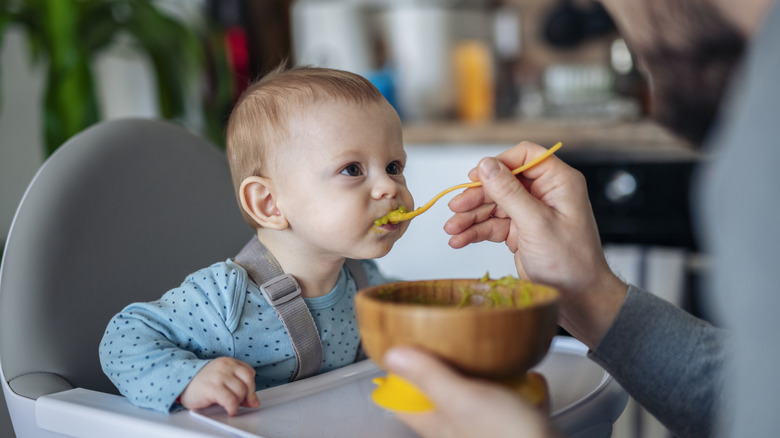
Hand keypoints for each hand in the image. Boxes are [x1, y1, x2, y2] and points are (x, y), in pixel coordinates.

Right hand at [179, 357, 259, 414]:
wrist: (181, 384)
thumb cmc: (202, 383)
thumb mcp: (223, 381)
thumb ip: (239, 387)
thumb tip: (254, 402)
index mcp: (229, 362)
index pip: (249, 373)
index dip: (250, 386)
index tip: (248, 396)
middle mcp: (225, 366)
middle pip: (248, 381)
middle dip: (247, 395)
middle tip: (240, 402)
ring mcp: (219, 376)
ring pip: (241, 391)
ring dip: (238, 402)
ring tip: (231, 405)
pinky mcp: (213, 387)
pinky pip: (231, 400)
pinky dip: (233, 408)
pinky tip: (230, 410)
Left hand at [384, 347, 559, 437]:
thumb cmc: (508, 437)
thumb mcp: (462, 399)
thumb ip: (428, 376)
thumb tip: (392, 355)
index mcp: (438, 422)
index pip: (403, 400)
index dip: (398, 375)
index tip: (402, 347)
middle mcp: (458, 427)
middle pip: (440, 394)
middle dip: (444, 367)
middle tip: (448, 342)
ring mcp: (486, 429)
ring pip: (476, 397)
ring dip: (484, 375)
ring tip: (491, 355)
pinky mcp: (514, 429)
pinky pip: (513, 403)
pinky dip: (521, 388)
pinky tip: (529, 378)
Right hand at [444, 141, 626, 347]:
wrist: (578, 298)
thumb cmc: (570, 262)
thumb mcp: (536, 224)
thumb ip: (509, 193)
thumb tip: (486, 165)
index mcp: (558, 183)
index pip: (525, 156)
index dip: (498, 163)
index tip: (476, 176)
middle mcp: (544, 194)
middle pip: (502, 182)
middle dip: (476, 196)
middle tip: (455, 208)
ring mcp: (531, 213)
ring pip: (493, 204)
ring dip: (470, 216)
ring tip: (452, 230)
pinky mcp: (520, 231)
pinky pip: (492, 224)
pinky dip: (475, 232)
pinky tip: (459, 240)